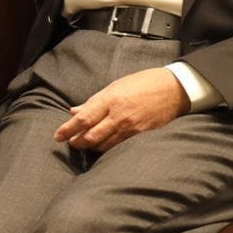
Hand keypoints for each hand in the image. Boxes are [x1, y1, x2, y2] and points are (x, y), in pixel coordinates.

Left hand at [54, 67, 189, 151]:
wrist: (174, 89)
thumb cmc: (143, 83)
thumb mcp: (115, 86)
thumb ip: (94, 101)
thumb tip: (74, 111)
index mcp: (110, 100)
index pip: (83, 119)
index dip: (68, 130)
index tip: (58, 136)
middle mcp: (119, 116)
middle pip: (91, 136)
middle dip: (77, 142)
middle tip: (71, 143)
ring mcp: (131, 128)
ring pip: (105, 145)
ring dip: (91, 147)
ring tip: (85, 145)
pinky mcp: (142, 136)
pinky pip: (120, 147)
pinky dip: (108, 149)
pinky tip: (103, 147)